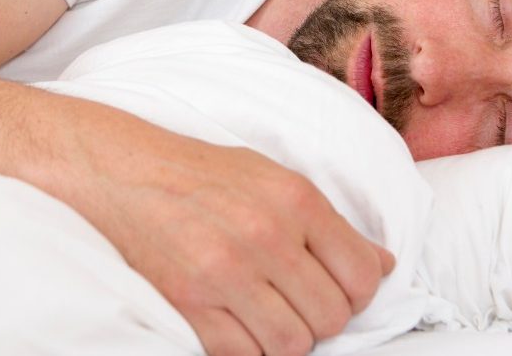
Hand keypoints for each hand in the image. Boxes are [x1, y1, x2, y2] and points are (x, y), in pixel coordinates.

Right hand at [80, 132, 394, 355]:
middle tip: (303, 303)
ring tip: (274, 315)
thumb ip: (333, 224)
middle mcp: (267, 237)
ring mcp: (225, 274)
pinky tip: (242, 324)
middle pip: (332, 316)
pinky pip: (244, 354)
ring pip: (294, 344)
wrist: (129, 174)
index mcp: (298, 201)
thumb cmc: (209, 175)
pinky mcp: (189, 304)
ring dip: (289, 337)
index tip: (342, 290)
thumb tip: (382, 265)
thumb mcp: (280, 180)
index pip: (362, 275)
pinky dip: (250, 348)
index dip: (360, 294)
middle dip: (325, 318)